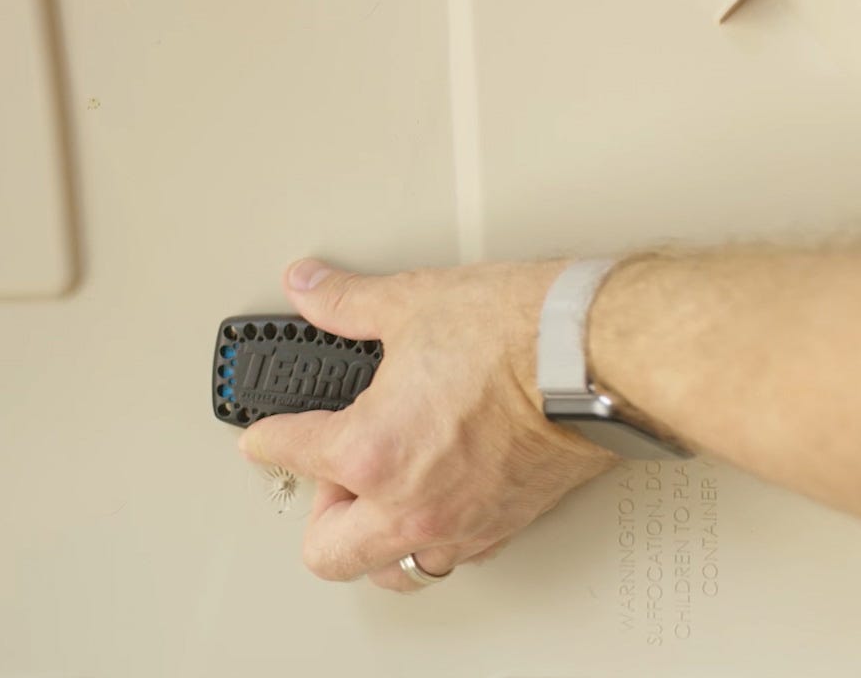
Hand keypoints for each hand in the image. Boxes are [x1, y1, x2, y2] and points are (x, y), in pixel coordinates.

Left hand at [240, 258, 618, 591]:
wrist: (597, 356)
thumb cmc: (519, 335)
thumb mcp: (413, 302)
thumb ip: (348, 304)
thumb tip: (311, 289)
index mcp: (372, 451)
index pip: (287, 452)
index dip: (266, 435)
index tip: (263, 434)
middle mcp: (410, 503)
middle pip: (326, 551)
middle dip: (318, 513)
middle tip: (329, 471)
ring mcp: (459, 524)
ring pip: (392, 571)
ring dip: (373, 542)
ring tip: (376, 498)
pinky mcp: (502, 527)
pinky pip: (449, 556)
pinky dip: (431, 536)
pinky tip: (434, 501)